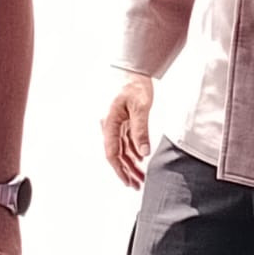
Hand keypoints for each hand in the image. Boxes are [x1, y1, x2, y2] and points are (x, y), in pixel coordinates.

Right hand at [101, 71, 153, 187]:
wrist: (134, 69)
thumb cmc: (134, 85)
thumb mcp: (141, 107)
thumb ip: (141, 130)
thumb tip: (143, 152)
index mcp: (110, 122)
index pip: (112, 152)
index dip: (119, 169)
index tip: (127, 182)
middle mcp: (109, 125)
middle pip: (116, 154)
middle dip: (125, 171)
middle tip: (136, 185)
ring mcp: (115, 123)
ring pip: (121, 149)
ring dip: (130, 163)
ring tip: (140, 177)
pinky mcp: (122, 121)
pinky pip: (126, 141)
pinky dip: (133, 152)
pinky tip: (140, 160)